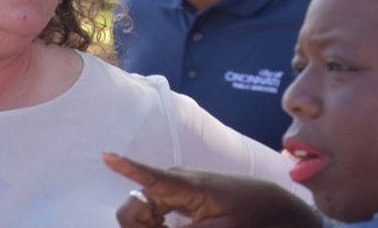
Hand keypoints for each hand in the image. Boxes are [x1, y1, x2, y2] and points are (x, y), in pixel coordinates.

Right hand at [103, 152, 321, 227]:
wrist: (271, 206)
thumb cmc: (249, 216)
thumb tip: (154, 227)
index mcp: (187, 186)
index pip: (151, 177)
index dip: (127, 167)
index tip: (106, 155)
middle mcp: (176, 182)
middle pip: (134, 208)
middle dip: (140, 227)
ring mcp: (176, 189)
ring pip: (140, 212)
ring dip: (147, 227)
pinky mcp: (179, 197)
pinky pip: (152, 212)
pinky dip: (154, 225)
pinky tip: (168, 227)